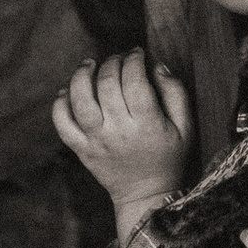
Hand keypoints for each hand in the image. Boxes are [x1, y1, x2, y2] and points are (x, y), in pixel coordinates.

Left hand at [51, 51, 194, 212]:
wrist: (146, 195)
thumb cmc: (169, 157)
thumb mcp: (186, 127)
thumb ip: (176, 93)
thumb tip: (157, 66)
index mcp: (147, 124)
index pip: (135, 80)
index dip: (134, 59)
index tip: (137, 53)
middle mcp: (118, 131)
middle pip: (107, 84)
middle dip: (112, 62)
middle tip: (118, 58)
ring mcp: (96, 141)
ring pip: (80, 100)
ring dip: (81, 75)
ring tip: (88, 64)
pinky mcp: (81, 150)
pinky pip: (62, 124)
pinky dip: (60, 104)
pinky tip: (69, 91)